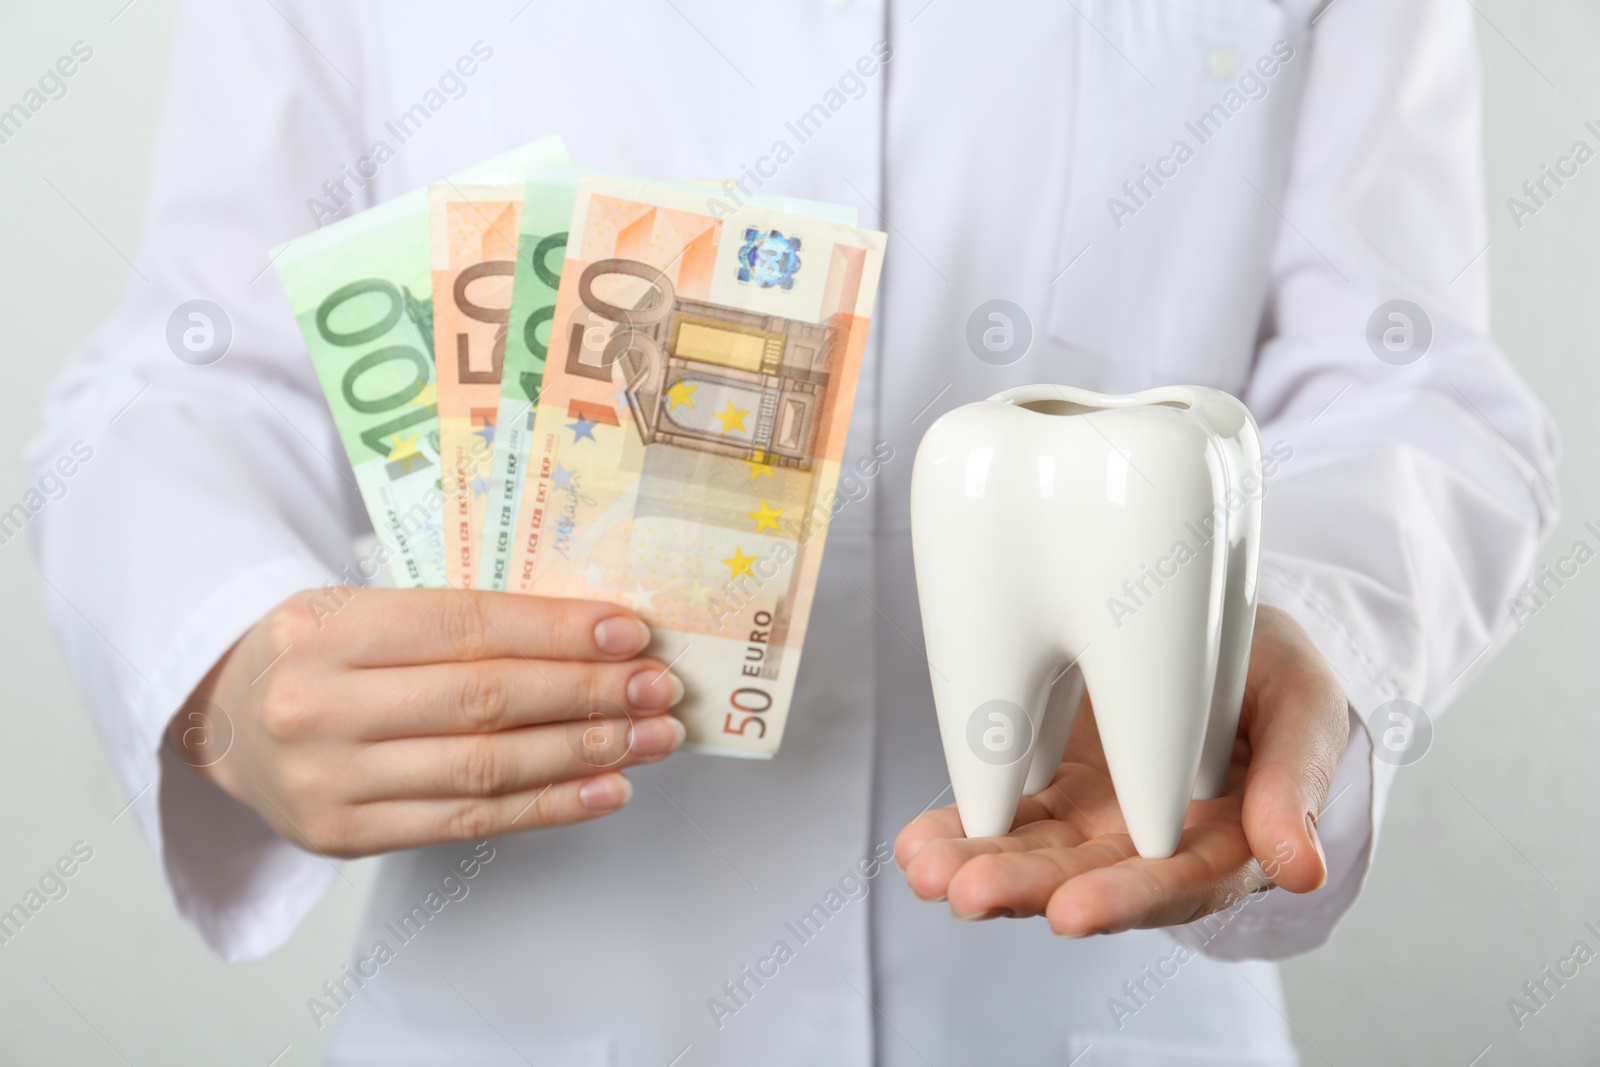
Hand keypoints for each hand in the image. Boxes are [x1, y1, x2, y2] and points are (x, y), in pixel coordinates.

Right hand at [168, 587, 685, 858]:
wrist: (223, 721)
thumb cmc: (318, 654)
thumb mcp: (361, 609)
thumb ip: (457, 621)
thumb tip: (592, 636)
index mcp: (326, 628)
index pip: (465, 627)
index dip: (556, 630)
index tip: (629, 632)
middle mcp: (320, 706)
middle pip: (484, 700)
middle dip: (588, 693)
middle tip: (659, 687)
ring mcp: (330, 781)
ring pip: (485, 768)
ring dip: (584, 753)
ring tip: (650, 738)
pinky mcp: (345, 838)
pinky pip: (469, 824)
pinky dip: (548, 808)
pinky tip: (605, 790)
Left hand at [895, 604, 1349, 935]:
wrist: (1223, 634)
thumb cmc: (1277, 680)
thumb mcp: (1305, 710)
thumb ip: (1298, 784)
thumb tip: (1301, 868)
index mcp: (1223, 841)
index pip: (1173, 885)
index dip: (1124, 900)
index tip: (1071, 913)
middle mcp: (1149, 843)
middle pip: (1085, 880)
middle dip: (1023, 889)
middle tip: (968, 891)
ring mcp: (1094, 815)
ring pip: (1031, 853)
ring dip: (976, 864)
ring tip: (926, 868)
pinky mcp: (1052, 782)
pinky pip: (1002, 813)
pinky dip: (959, 827)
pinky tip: (917, 843)